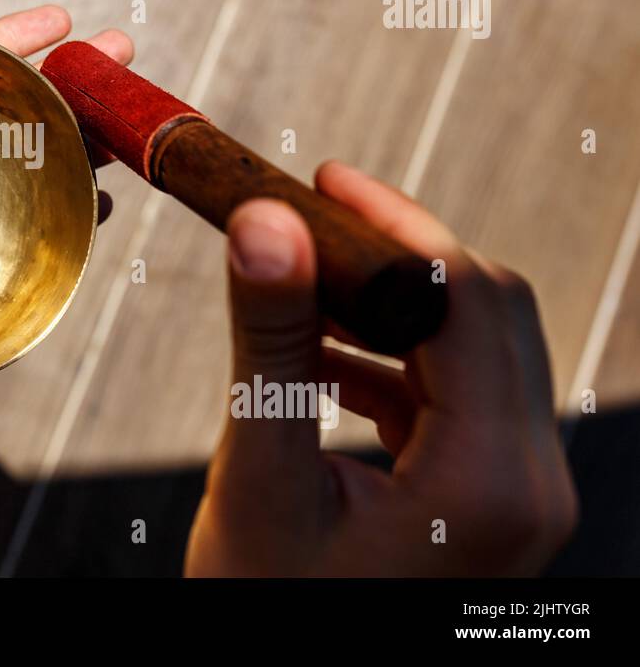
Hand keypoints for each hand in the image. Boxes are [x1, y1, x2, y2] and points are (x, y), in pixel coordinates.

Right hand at [185, 161, 576, 575]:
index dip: (395, 224)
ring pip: (475, 351)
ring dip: (393, 307)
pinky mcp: (490, 503)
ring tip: (302, 286)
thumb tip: (265, 224)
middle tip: (310, 214)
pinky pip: (455, 399)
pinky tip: (318, 360)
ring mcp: (519, 497)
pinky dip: (393, 363)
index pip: (466, 299)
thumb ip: (272, 342)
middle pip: (488, 313)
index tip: (321, 181)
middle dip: (398, 254)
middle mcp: (532, 483)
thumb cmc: (268, 609)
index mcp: (492, 480)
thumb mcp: (259, 476)